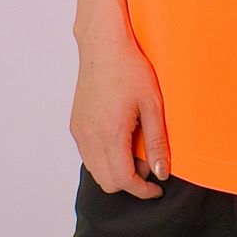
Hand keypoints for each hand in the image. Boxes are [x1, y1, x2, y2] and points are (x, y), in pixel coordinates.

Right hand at [71, 34, 169, 198]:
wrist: (103, 46)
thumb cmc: (130, 69)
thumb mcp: (153, 105)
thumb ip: (157, 142)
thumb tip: (161, 172)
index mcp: (110, 134)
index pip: (123, 181)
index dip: (142, 191)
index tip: (157, 188)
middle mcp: (89, 137)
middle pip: (107, 182)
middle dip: (130, 182)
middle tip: (150, 164)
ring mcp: (79, 131)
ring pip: (95, 170)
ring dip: (116, 170)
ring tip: (136, 148)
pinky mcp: (75, 125)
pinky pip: (88, 155)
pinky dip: (104, 158)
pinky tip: (120, 138)